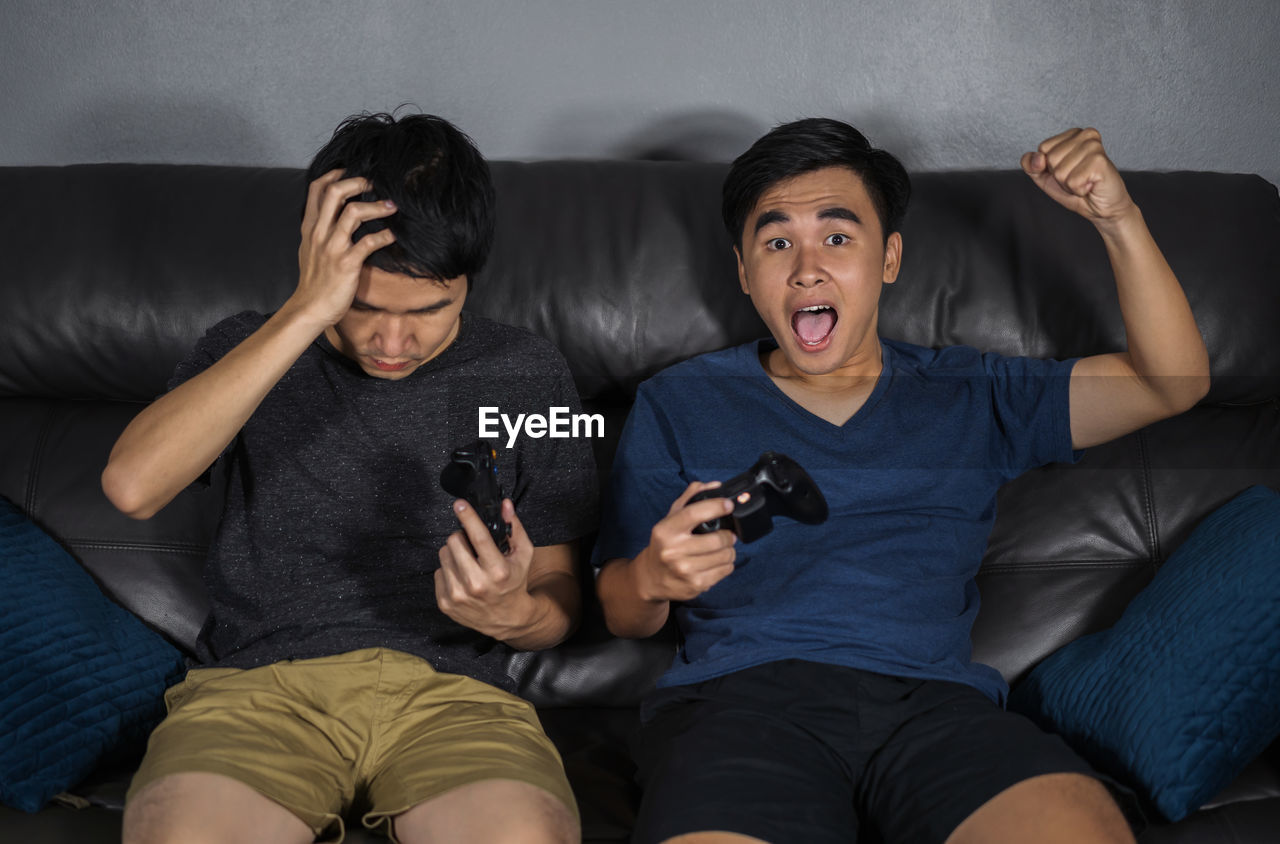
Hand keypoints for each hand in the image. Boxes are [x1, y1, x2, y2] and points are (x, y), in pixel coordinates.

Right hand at [289, 169, 397, 327]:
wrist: (310, 308)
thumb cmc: (314, 281)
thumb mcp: (309, 249)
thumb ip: (319, 230)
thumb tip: (332, 216)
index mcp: (310, 227)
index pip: (317, 189)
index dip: (335, 174)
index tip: (351, 169)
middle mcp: (320, 233)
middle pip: (335, 192)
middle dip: (357, 182)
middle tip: (375, 183)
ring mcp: (333, 247)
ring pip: (354, 213)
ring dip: (377, 206)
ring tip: (392, 206)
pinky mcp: (347, 264)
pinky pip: (369, 242)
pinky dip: (385, 235)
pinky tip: (394, 235)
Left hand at [436, 498, 537, 637]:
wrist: (507, 618)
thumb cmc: (514, 582)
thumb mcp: (523, 555)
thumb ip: (514, 528)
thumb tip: (504, 505)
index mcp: (498, 571)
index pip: (479, 538)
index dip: (468, 517)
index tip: (460, 504)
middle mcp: (476, 584)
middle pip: (454, 542)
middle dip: (461, 537)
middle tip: (471, 545)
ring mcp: (458, 595)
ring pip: (443, 555)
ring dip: (454, 554)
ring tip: (468, 562)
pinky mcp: (445, 603)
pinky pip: (438, 572)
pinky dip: (449, 571)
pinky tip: (461, 577)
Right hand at [633, 481, 736, 602]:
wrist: (652, 577)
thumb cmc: (665, 543)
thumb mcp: (671, 518)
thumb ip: (691, 498)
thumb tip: (715, 485)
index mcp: (666, 530)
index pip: (694, 514)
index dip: (715, 506)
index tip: (728, 505)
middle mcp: (673, 551)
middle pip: (717, 539)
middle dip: (728, 535)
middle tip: (727, 534)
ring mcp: (684, 570)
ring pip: (725, 556)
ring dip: (729, 550)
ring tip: (722, 549)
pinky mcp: (695, 585)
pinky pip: (725, 571)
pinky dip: (726, 564)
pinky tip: (717, 562)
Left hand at [1021, 128, 1135, 223]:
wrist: (1101, 207)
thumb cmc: (1077, 189)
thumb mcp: (1045, 177)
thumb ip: (1031, 165)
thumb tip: (1036, 158)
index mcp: (1072, 134)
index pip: (1043, 148)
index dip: (1049, 167)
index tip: (1068, 171)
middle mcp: (1085, 135)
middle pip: (1050, 159)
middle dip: (1060, 176)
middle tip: (1077, 178)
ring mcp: (1094, 146)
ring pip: (1060, 172)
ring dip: (1069, 184)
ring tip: (1084, 182)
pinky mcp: (1100, 161)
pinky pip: (1072, 181)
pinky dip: (1078, 190)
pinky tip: (1090, 186)